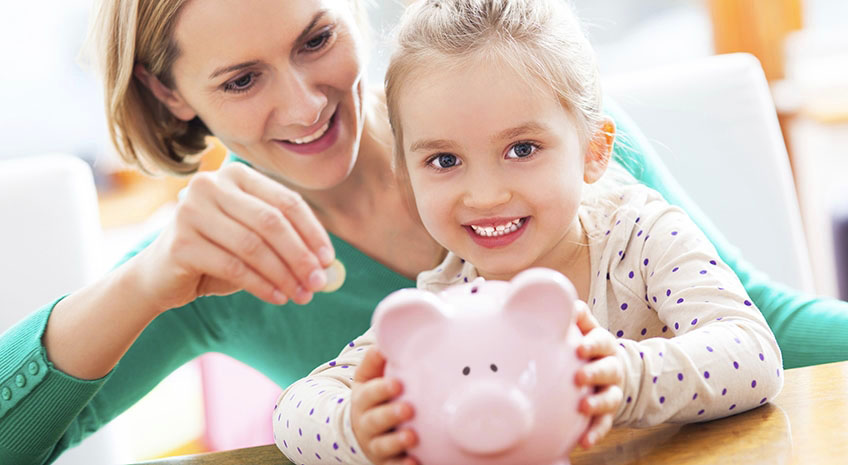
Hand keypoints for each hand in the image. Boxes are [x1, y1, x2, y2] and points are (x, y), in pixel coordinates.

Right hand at [133, 163, 334, 312]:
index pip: (285, 201)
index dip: (311, 231)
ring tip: (302, 295)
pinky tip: (277, 297)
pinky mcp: (180, 242)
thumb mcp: (255, 240)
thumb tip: (328, 264)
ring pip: (253, 246)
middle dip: (300, 255)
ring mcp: (191, 211)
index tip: (328, 259)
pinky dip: (261, 285)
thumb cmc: (218, 254)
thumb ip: (287, 244)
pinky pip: (233, 267)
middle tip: (318, 282)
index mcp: (236, 176)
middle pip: (271, 222)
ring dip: (284, 274)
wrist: (161, 275)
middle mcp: (210, 185)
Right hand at [351, 348, 418, 464]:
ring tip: (412, 437)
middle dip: (390, 415)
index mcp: (363, 397)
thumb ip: (377, 358)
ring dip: (397, 442)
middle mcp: (366, 421)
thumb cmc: (373, 396)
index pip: (369, 391)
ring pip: (383, 445)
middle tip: (408, 409)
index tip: (398, 383)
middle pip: (375, 419)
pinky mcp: (385, 461)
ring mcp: (375, 443)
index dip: (382, 388)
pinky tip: (415, 463)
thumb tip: (387, 329)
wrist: (360, 430)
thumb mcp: (369, 376)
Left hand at [574, 300, 623, 448]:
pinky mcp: (609, 413)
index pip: (601, 341)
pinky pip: (604, 424)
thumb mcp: (586, 329)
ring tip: (583, 408)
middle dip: (595, 373)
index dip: (593, 344)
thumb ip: (577, 317)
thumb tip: (566, 301)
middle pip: (608, 369)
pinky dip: (595, 432)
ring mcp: (612, 391)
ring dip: (597, 404)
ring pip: (609, 398)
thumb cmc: (589, 347)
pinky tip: (584, 441)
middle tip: (579, 378)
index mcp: (604, 345)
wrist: (611, 372)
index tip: (580, 349)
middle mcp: (611, 368)